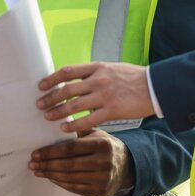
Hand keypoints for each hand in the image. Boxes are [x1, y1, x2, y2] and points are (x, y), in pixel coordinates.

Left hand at [29, 129, 134, 195]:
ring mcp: (103, 179)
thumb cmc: (105, 147)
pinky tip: (51, 177)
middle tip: (32, 164)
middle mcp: (104, 162)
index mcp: (102, 145)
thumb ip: (77, 131)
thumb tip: (53, 124)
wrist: (127, 166)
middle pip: (68, 165)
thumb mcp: (96, 134)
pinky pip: (76, 188)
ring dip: (50, 174)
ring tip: (38, 171)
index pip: (70, 149)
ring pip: (70, 178)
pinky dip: (61, 183)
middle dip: (46, 165)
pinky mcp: (101, 191)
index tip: (35, 153)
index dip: (50, 152)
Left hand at [36, 62, 153, 133]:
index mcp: (97, 67)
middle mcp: (98, 80)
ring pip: (74, 105)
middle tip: (39, 105)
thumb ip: (93, 72)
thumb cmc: (133, 78)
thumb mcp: (111, 68)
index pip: (68, 71)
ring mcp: (105, 95)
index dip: (51, 79)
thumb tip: (73, 79)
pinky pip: (88, 120)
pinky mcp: (112, 111)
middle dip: (50, 98)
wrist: (155, 87)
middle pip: (67, 89)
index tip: (40, 86)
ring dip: (58, 112)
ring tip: (47, 117)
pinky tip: (65, 128)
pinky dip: (74, 124)